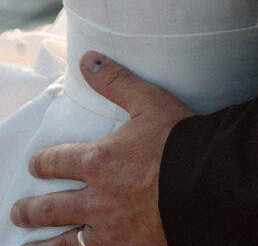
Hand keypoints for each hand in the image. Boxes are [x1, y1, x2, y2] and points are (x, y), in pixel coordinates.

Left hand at [10, 52, 194, 245]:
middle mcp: (97, 199)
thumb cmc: (180, 140)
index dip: (43, 163)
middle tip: (18, 212)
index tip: (35, 165)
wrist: (209, 181)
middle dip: (31, 210)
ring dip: (44, 245)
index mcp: (99, 161)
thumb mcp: (149, 101)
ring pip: (66, 242)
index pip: (57, 162)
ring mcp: (111, 231)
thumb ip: (115, 81)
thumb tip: (87, 60)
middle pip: (52, 208)